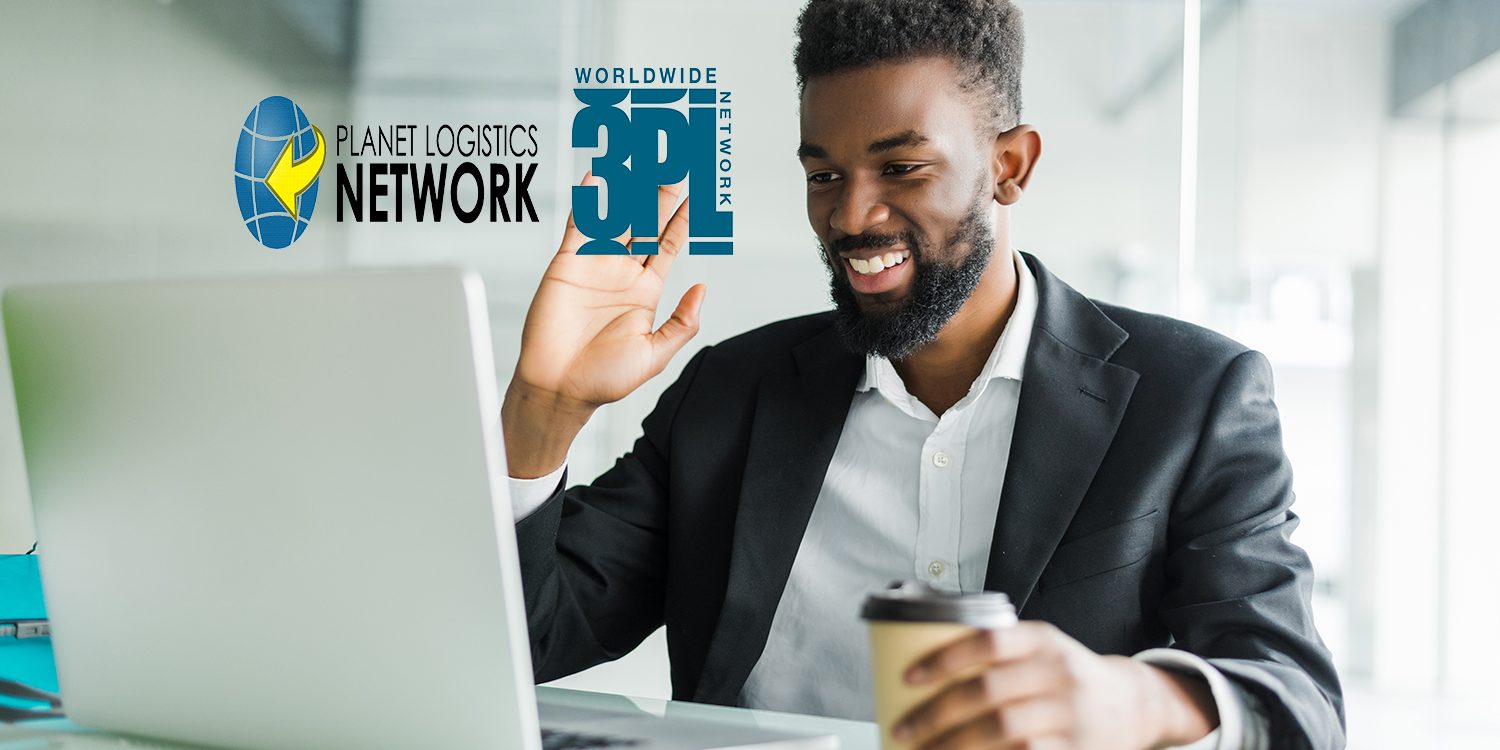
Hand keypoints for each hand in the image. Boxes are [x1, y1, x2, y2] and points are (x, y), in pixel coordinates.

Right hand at [502, 172, 704, 476]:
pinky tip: (598, 175)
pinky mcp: (567, 263)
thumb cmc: (604, 379)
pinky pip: (579, 224)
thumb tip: (704, 288)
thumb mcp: (655, 353)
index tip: (696, 192)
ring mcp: (594, 264)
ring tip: (642, 156)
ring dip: (627, 187)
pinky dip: (588, 199)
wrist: (558, 387)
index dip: (681, 218)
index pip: (666, 243)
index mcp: (645, 290)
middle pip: (644, 221)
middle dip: (659, 192)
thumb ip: (682, 322)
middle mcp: (621, 272)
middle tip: (673, 160)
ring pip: (614, 216)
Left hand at [892, 622, 1217, 749]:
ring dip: (955, 745)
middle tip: (904, 728)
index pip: (989, 642)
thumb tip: (922, 668)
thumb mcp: (1042, 649)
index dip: (945, 659)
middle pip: (988, 693)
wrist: (1133, 705)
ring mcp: (1070, 715)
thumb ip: (997, 654)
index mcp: (1043, 641)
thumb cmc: (1068, 675)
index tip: (908, 677)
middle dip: (937, 714)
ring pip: (1003, 731)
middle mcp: (1059, 674)